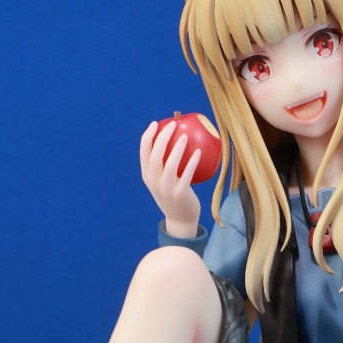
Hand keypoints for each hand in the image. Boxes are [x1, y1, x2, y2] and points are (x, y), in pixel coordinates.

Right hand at [140, 120, 203, 239]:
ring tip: (185, 136)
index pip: (144, 151)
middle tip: (173, 125)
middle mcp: (153, 181)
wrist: (179, 219)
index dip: (148, 135)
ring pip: (169, 164)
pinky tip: (198, 152)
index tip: (156, 123)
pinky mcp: (180, 193)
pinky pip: (187, 174)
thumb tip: (173, 139)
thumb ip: (162, 164)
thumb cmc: (173, 194)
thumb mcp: (162, 180)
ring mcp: (166, 188)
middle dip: (162, 137)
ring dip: (177, 148)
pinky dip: (192, 162)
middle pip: (155, 154)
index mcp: (147, 175)